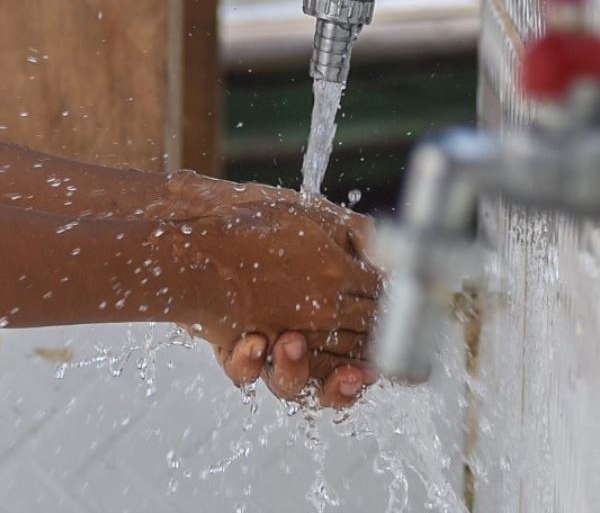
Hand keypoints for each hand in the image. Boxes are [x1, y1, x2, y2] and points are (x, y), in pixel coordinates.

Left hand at [172, 181, 380, 407]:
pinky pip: (242, 370)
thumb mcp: (318, 220)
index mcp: (330, 314)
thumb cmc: (265, 217)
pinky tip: (251, 341)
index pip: (360, 354)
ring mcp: (266, 344)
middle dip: (341, 384)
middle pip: (328, 383)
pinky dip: (246, 363)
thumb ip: (357, 237)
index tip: (378, 365)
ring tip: (290, 344)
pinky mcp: (232, 343)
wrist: (208, 214)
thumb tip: (391, 262)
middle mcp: (300, 338)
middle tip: (351, 372)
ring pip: (288, 385)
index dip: (372, 366)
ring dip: (294, 372)